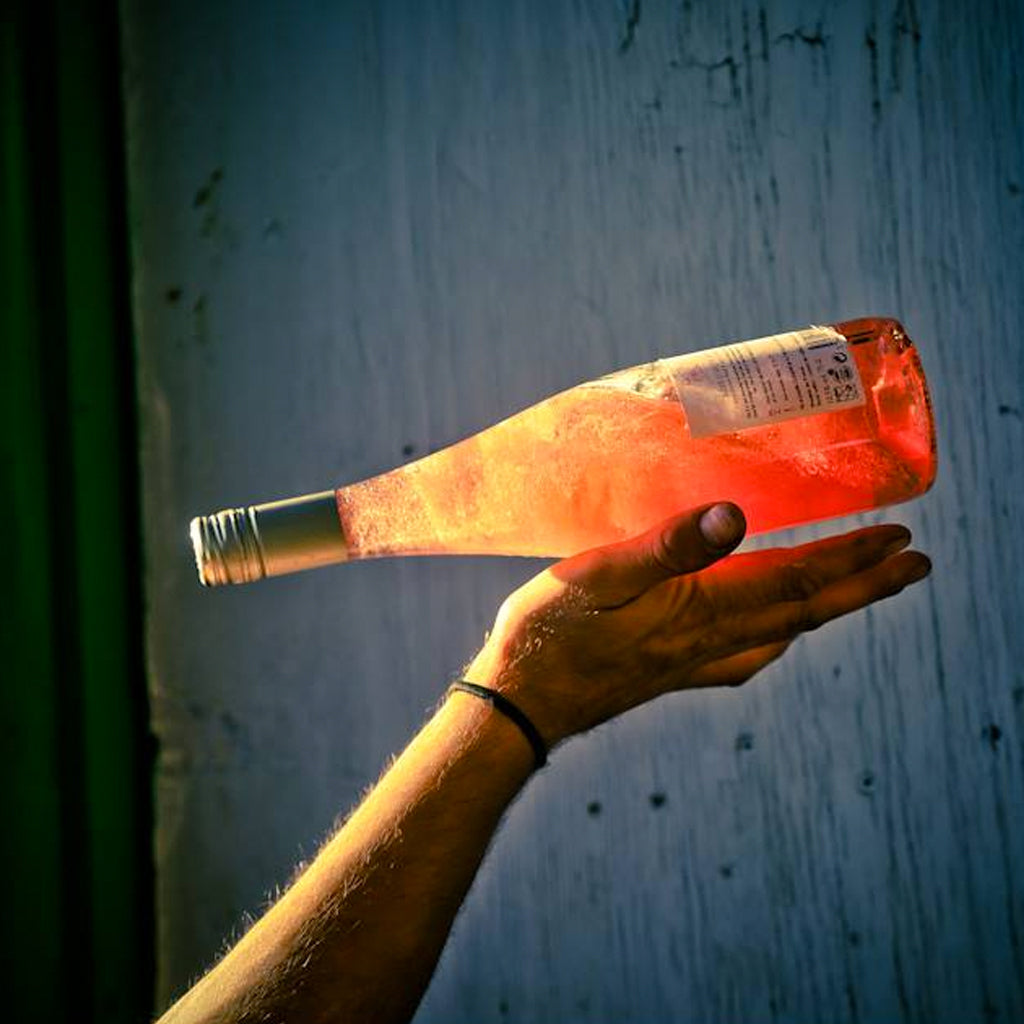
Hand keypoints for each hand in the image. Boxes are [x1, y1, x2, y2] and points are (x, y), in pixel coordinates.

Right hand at [464, 503, 930, 747]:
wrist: (521, 705)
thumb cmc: (551, 634)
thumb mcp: (600, 575)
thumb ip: (668, 546)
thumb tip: (736, 516)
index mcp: (699, 612)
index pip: (793, 581)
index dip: (848, 559)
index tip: (899, 539)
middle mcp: (709, 641)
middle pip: (803, 611)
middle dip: (863, 586)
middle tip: (914, 567)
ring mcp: (693, 662)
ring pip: (781, 631)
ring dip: (829, 607)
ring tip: (860, 589)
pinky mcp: (672, 671)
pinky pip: (747, 654)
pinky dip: (780, 636)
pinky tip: (775, 636)